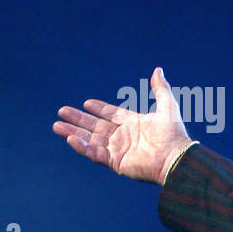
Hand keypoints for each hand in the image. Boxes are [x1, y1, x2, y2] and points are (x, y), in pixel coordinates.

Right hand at [53, 66, 193, 184]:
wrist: (176, 157)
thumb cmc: (174, 134)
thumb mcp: (168, 107)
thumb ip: (161, 89)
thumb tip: (158, 69)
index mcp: (134, 124)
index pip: (111, 115)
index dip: (99, 109)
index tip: (86, 103)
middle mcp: (124, 137)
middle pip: (96, 126)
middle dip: (78, 119)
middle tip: (61, 111)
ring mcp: (119, 150)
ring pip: (91, 139)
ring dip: (73, 132)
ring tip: (56, 126)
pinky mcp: (116, 162)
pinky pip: (95, 153)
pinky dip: (82, 147)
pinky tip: (71, 138)